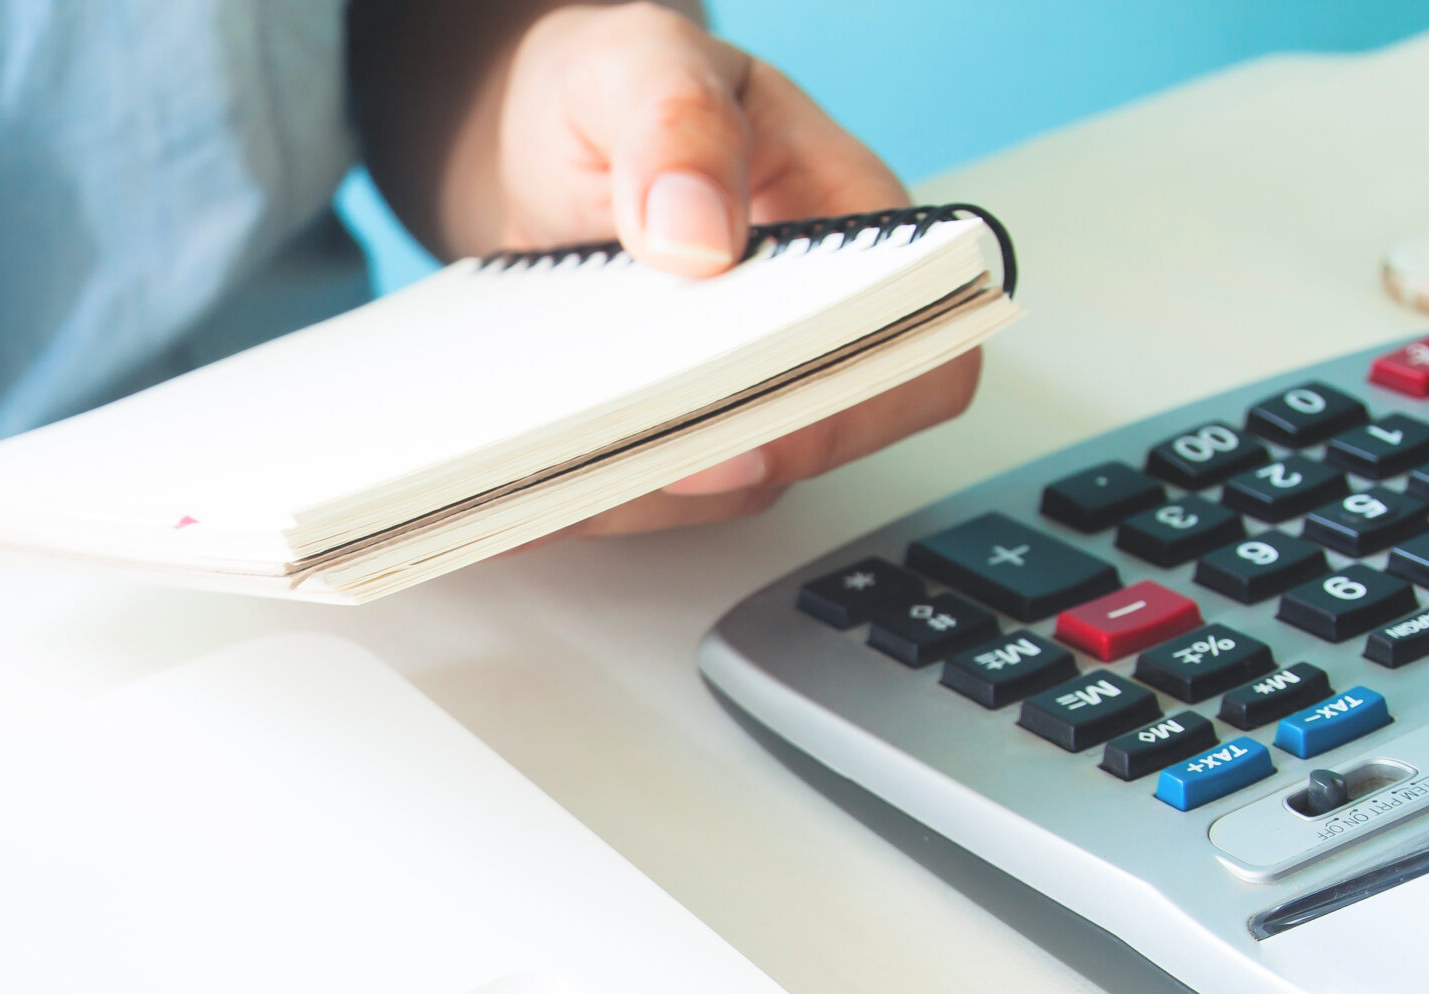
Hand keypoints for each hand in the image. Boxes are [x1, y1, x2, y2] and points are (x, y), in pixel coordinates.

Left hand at [475, 2, 981, 532]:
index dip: (856, 407)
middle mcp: (808, 327)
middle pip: (815, 444)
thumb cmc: (613, 95)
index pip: (915, 350)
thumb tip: (697, 233)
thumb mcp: (638, 63)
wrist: (534, 146)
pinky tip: (513, 482)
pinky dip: (579, 495)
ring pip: (720, 489)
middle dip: (717, 464)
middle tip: (616, 457)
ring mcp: (738, 390)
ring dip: (637, 493)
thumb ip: (676, 123)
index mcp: (851, 230)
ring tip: (545, 471)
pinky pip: (639, 493)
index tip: (759, 423)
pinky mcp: (662, 433)